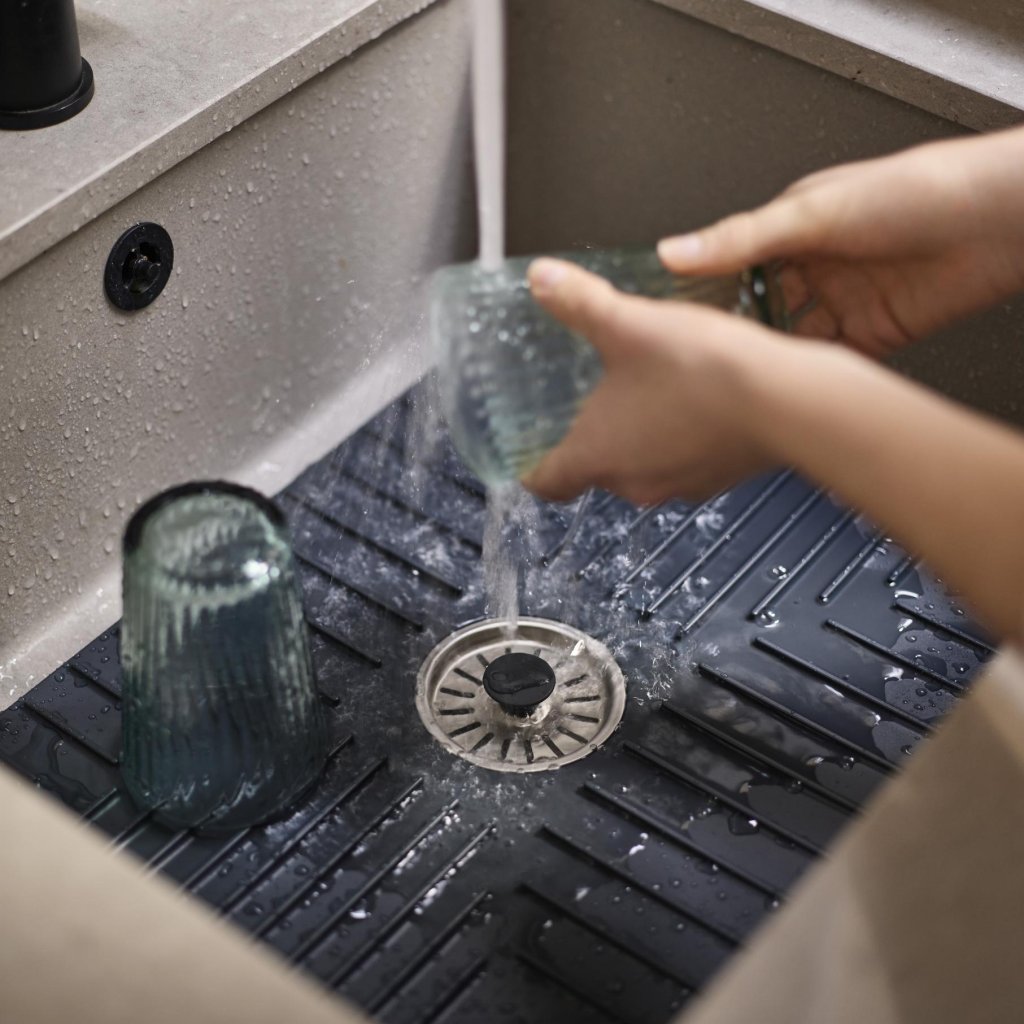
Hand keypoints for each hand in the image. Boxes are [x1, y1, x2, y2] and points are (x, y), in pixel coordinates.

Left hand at [521, 257, 797, 503]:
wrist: (789, 398)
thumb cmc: (705, 371)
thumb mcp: (628, 323)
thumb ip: (579, 302)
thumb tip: (543, 280)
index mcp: (598, 455)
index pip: (546, 483)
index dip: (531, 468)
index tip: (527, 454)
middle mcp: (635, 482)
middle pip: (594, 471)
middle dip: (589, 438)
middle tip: (588, 400)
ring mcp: (681, 484)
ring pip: (642, 466)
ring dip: (638, 436)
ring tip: (643, 391)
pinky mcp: (719, 476)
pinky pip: (685, 461)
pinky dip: (680, 438)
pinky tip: (692, 399)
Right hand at [659, 128, 1023, 357]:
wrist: (996, 223)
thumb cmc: (918, 192)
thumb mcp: (812, 213)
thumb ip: (741, 239)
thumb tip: (675, 251)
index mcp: (794, 227)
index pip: (733, 264)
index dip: (702, 291)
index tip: (669, 318)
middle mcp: (815, 266)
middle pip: (758, 307)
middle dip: (733, 330)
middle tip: (701, 356)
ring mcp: (843, 301)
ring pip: (790, 339)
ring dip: (771, 356)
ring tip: (741, 374)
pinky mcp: (872, 334)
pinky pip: (828, 360)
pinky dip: (809, 373)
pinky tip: (788, 382)